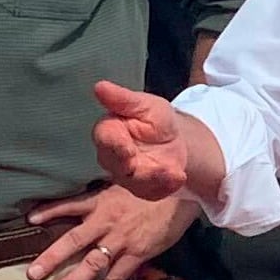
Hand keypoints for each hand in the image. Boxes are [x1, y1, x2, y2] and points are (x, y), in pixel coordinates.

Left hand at [29, 185, 195, 279]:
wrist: (182, 193)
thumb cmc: (154, 187)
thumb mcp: (125, 182)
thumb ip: (105, 192)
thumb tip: (89, 196)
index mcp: (101, 201)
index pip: (69, 205)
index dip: (49, 211)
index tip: (30, 218)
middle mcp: (105, 222)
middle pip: (73, 241)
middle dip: (52, 258)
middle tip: (32, 275)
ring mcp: (120, 240)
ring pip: (92, 264)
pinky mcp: (136, 254)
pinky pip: (116, 278)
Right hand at [90, 79, 222, 204]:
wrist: (176, 140)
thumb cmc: (155, 118)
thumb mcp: (146, 104)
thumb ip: (123, 99)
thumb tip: (100, 86)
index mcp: (109, 131)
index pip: (105, 139)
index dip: (115, 145)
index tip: (127, 147)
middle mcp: (112, 157)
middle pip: (116, 166)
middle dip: (134, 168)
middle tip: (156, 166)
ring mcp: (126, 176)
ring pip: (134, 183)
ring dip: (156, 179)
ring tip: (176, 172)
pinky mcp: (141, 189)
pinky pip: (151, 193)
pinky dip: (166, 187)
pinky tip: (179, 176)